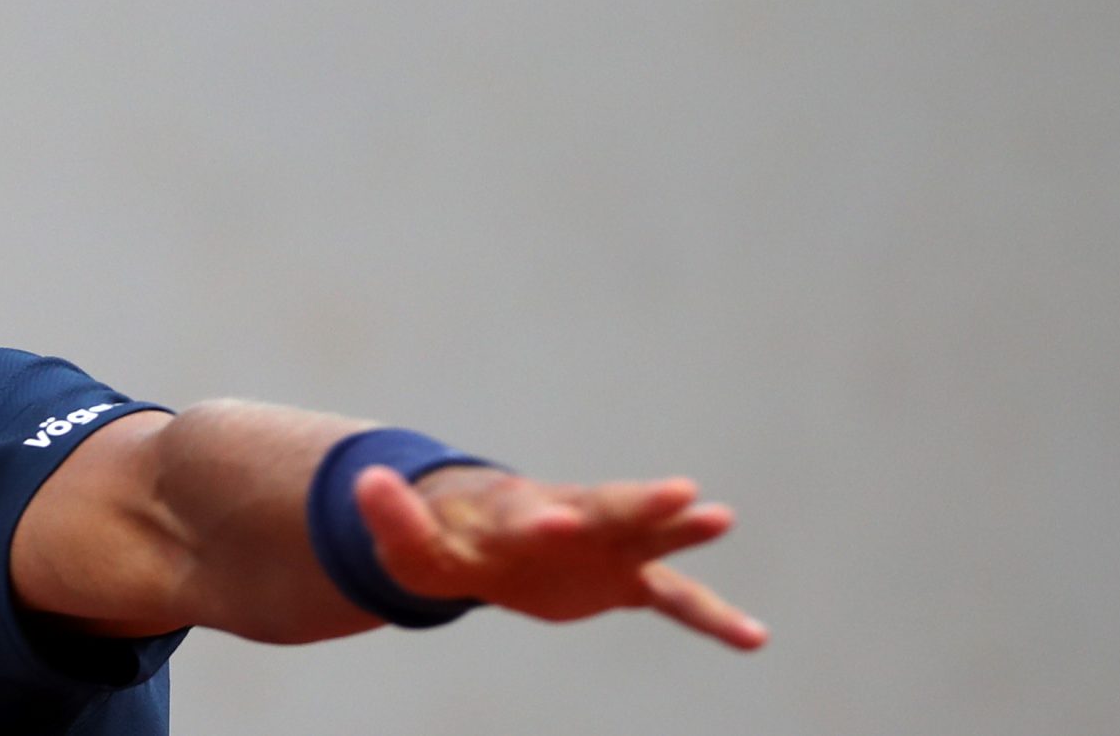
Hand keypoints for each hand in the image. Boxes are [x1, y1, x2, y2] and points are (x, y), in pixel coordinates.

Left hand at [356, 464, 768, 650]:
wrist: (477, 538)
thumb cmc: (442, 540)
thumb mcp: (409, 543)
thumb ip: (392, 516)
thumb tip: (364, 480)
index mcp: (515, 513)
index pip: (531, 515)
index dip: (543, 522)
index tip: (559, 523)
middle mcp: (570, 518)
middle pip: (606, 507)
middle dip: (638, 504)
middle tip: (681, 493)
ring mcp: (603, 546)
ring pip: (648, 536)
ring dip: (681, 529)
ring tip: (722, 517)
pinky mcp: (623, 579)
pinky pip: (674, 598)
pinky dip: (711, 616)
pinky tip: (755, 639)